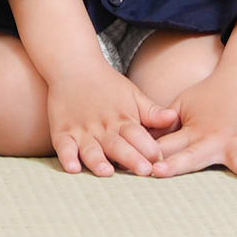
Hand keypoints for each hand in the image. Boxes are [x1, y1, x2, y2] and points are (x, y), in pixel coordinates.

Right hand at [39, 53, 182, 176]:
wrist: (73, 64)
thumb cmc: (107, 85)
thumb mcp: (133, 95)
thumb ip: (152, 112)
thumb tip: (174, 118)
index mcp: (123, 119)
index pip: (139, 136)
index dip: (150, 149)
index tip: (161, 162)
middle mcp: (103, 127)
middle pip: (118, 145)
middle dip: (131, 158)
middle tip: (144, 171)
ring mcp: (82, 130)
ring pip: (91, 149)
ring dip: (98, 161)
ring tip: (107, 172)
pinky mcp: (62, 132)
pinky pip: (63, 147)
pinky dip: (67, 157)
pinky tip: (72, 167)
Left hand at [148, 67, 236, 180]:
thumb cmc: (208, 96)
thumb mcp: (181, 106)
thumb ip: (163, 124)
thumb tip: (136, 140)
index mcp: (192, 131)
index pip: (170, 147)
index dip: (155, 157)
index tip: (142, 167)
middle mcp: (214, 139)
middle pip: (193, 155)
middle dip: (177, 165)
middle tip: (161, 172)